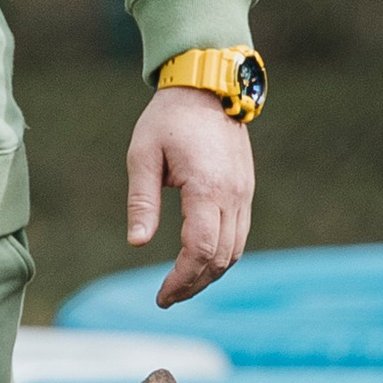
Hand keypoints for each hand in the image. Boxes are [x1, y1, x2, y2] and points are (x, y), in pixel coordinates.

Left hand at [124, 86, 255, 306]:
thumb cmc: (168, 118)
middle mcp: (232, 194)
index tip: (162, 295)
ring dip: (209, 274)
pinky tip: (199, 261)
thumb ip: (142, 201)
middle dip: (194, 284)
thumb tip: (137, 243)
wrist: (207, 86)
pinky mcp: (245, 189)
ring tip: (181, 285)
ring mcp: (244, 192)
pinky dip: (220, 255)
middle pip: (220, 258)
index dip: (181, 278)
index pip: (199, 249)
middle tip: (166, 297)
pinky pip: (239, 234)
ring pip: (234, 250)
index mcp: (206, 187)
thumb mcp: (143, 155)